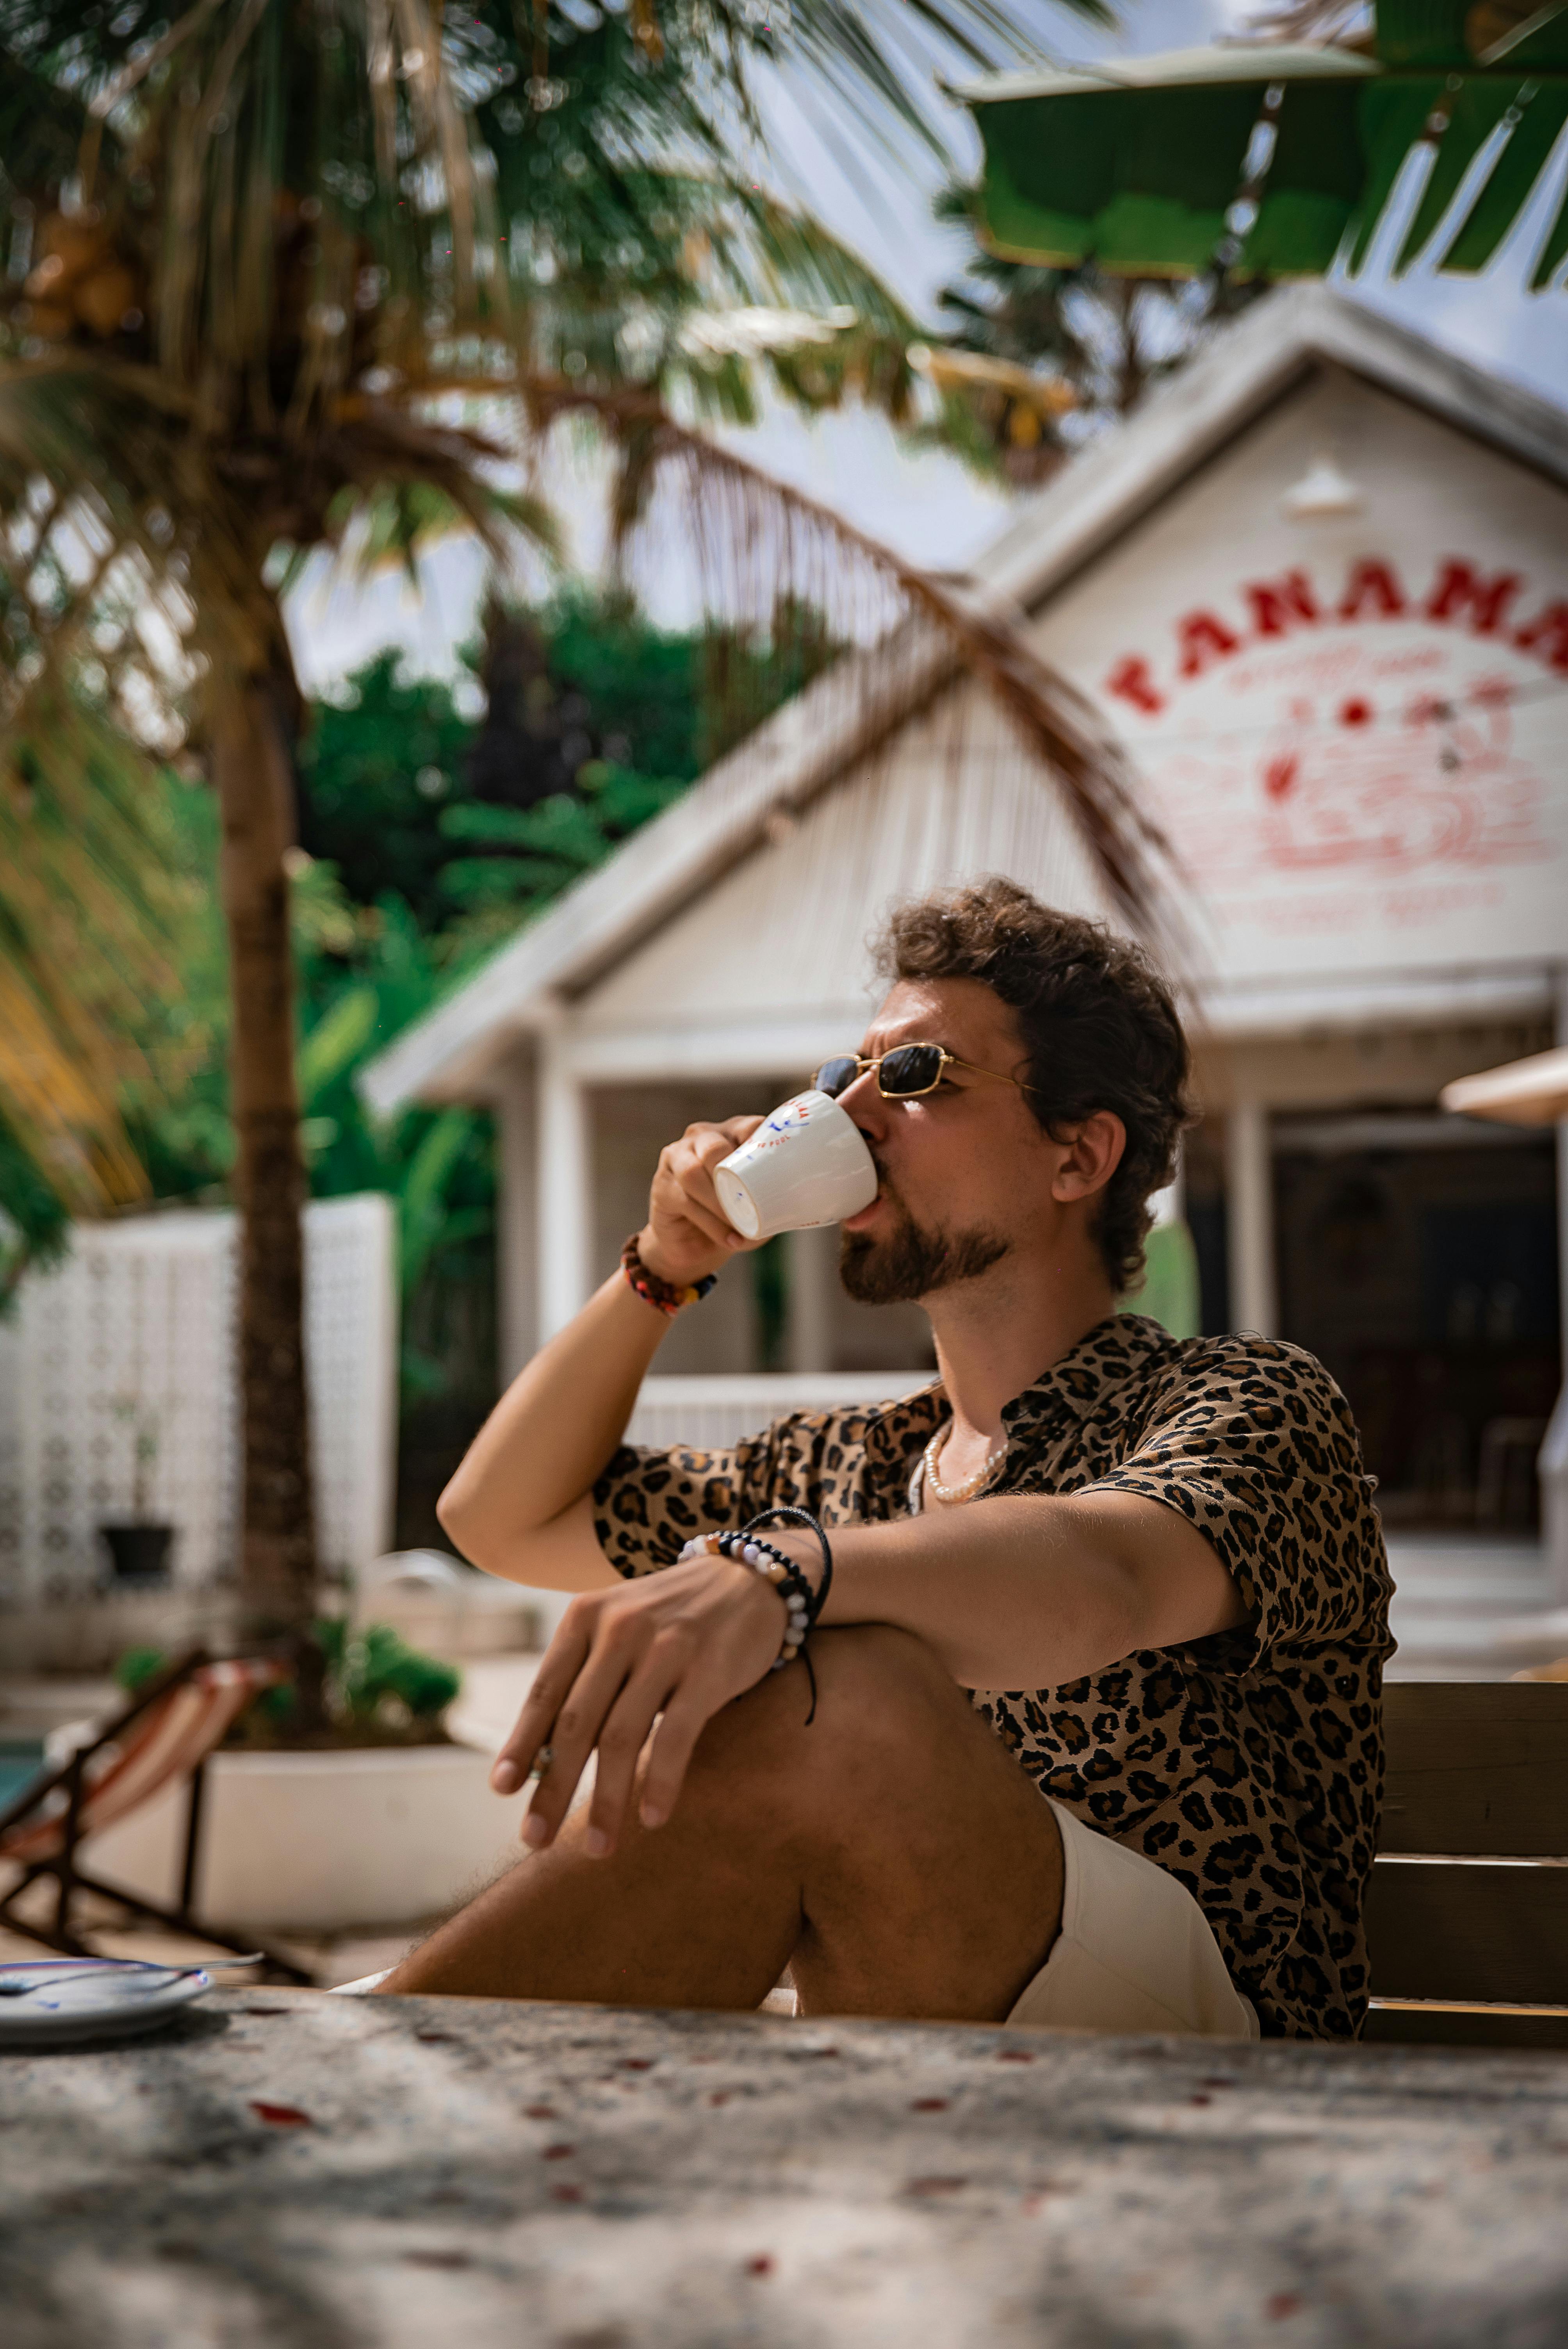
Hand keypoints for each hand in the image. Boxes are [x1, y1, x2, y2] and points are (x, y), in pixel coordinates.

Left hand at [489, 1554, 787, 1855]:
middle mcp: (619, 1628)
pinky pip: (676, 1736)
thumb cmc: (670, 1617)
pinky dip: (660, 1782)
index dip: (520, 1744)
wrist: (747, 1578)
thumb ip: (584, 1681)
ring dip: (606, 1800)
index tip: (502, 1790)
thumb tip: (542, 1761)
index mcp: (585, 1617)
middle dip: (553, 1787)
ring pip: (621, 1737)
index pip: (544, 1692)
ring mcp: (665, 1647)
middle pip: (575, 1723)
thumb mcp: (617, 1629)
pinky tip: (652, 1818)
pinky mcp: (708, 1668)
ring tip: (598, 1847)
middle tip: (534, 1839)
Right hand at [637, 1115, 762, 1287]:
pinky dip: (711, 1224)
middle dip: (731, 1173)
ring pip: (693, 1172)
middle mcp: (701, 1139)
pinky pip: (685, 1200)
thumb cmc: (731, 1215)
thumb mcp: (757, 1203)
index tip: (777, 1164)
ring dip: (719, 1203)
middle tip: (750, 1202)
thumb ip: (774, 1196)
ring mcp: (676, 1159)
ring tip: (738, 1227)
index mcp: (730, 1134)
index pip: (745, 1126)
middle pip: (712, 1146)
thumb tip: (795, 1205)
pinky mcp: (662, 1186)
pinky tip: (729, 1239)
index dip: (760, 1142)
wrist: (694, 1244)